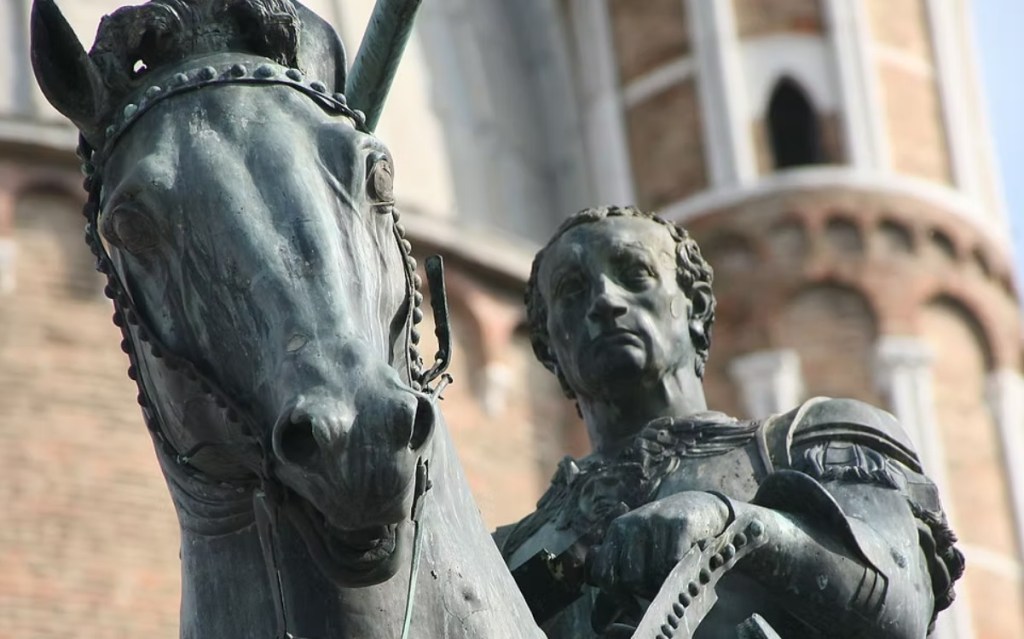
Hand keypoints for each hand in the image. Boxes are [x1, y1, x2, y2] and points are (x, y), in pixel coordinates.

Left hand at [586, 491, 730, 599]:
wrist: (701, 507)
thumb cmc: (664, 539)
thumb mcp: (636, 554)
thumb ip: (618, 584)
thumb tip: (601, 626)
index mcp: (615, 533)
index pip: (602, 574)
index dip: (616, 598)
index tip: (634, 608)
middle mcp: (629, 525)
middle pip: (629, 579)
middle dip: (644, 594)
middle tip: (659, 594)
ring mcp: (653, 521)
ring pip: (652, 574)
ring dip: (664, 586)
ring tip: (674, 582)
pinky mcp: (679, 523)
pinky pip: (673, 563)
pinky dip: (681, 574)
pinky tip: (687, 570)